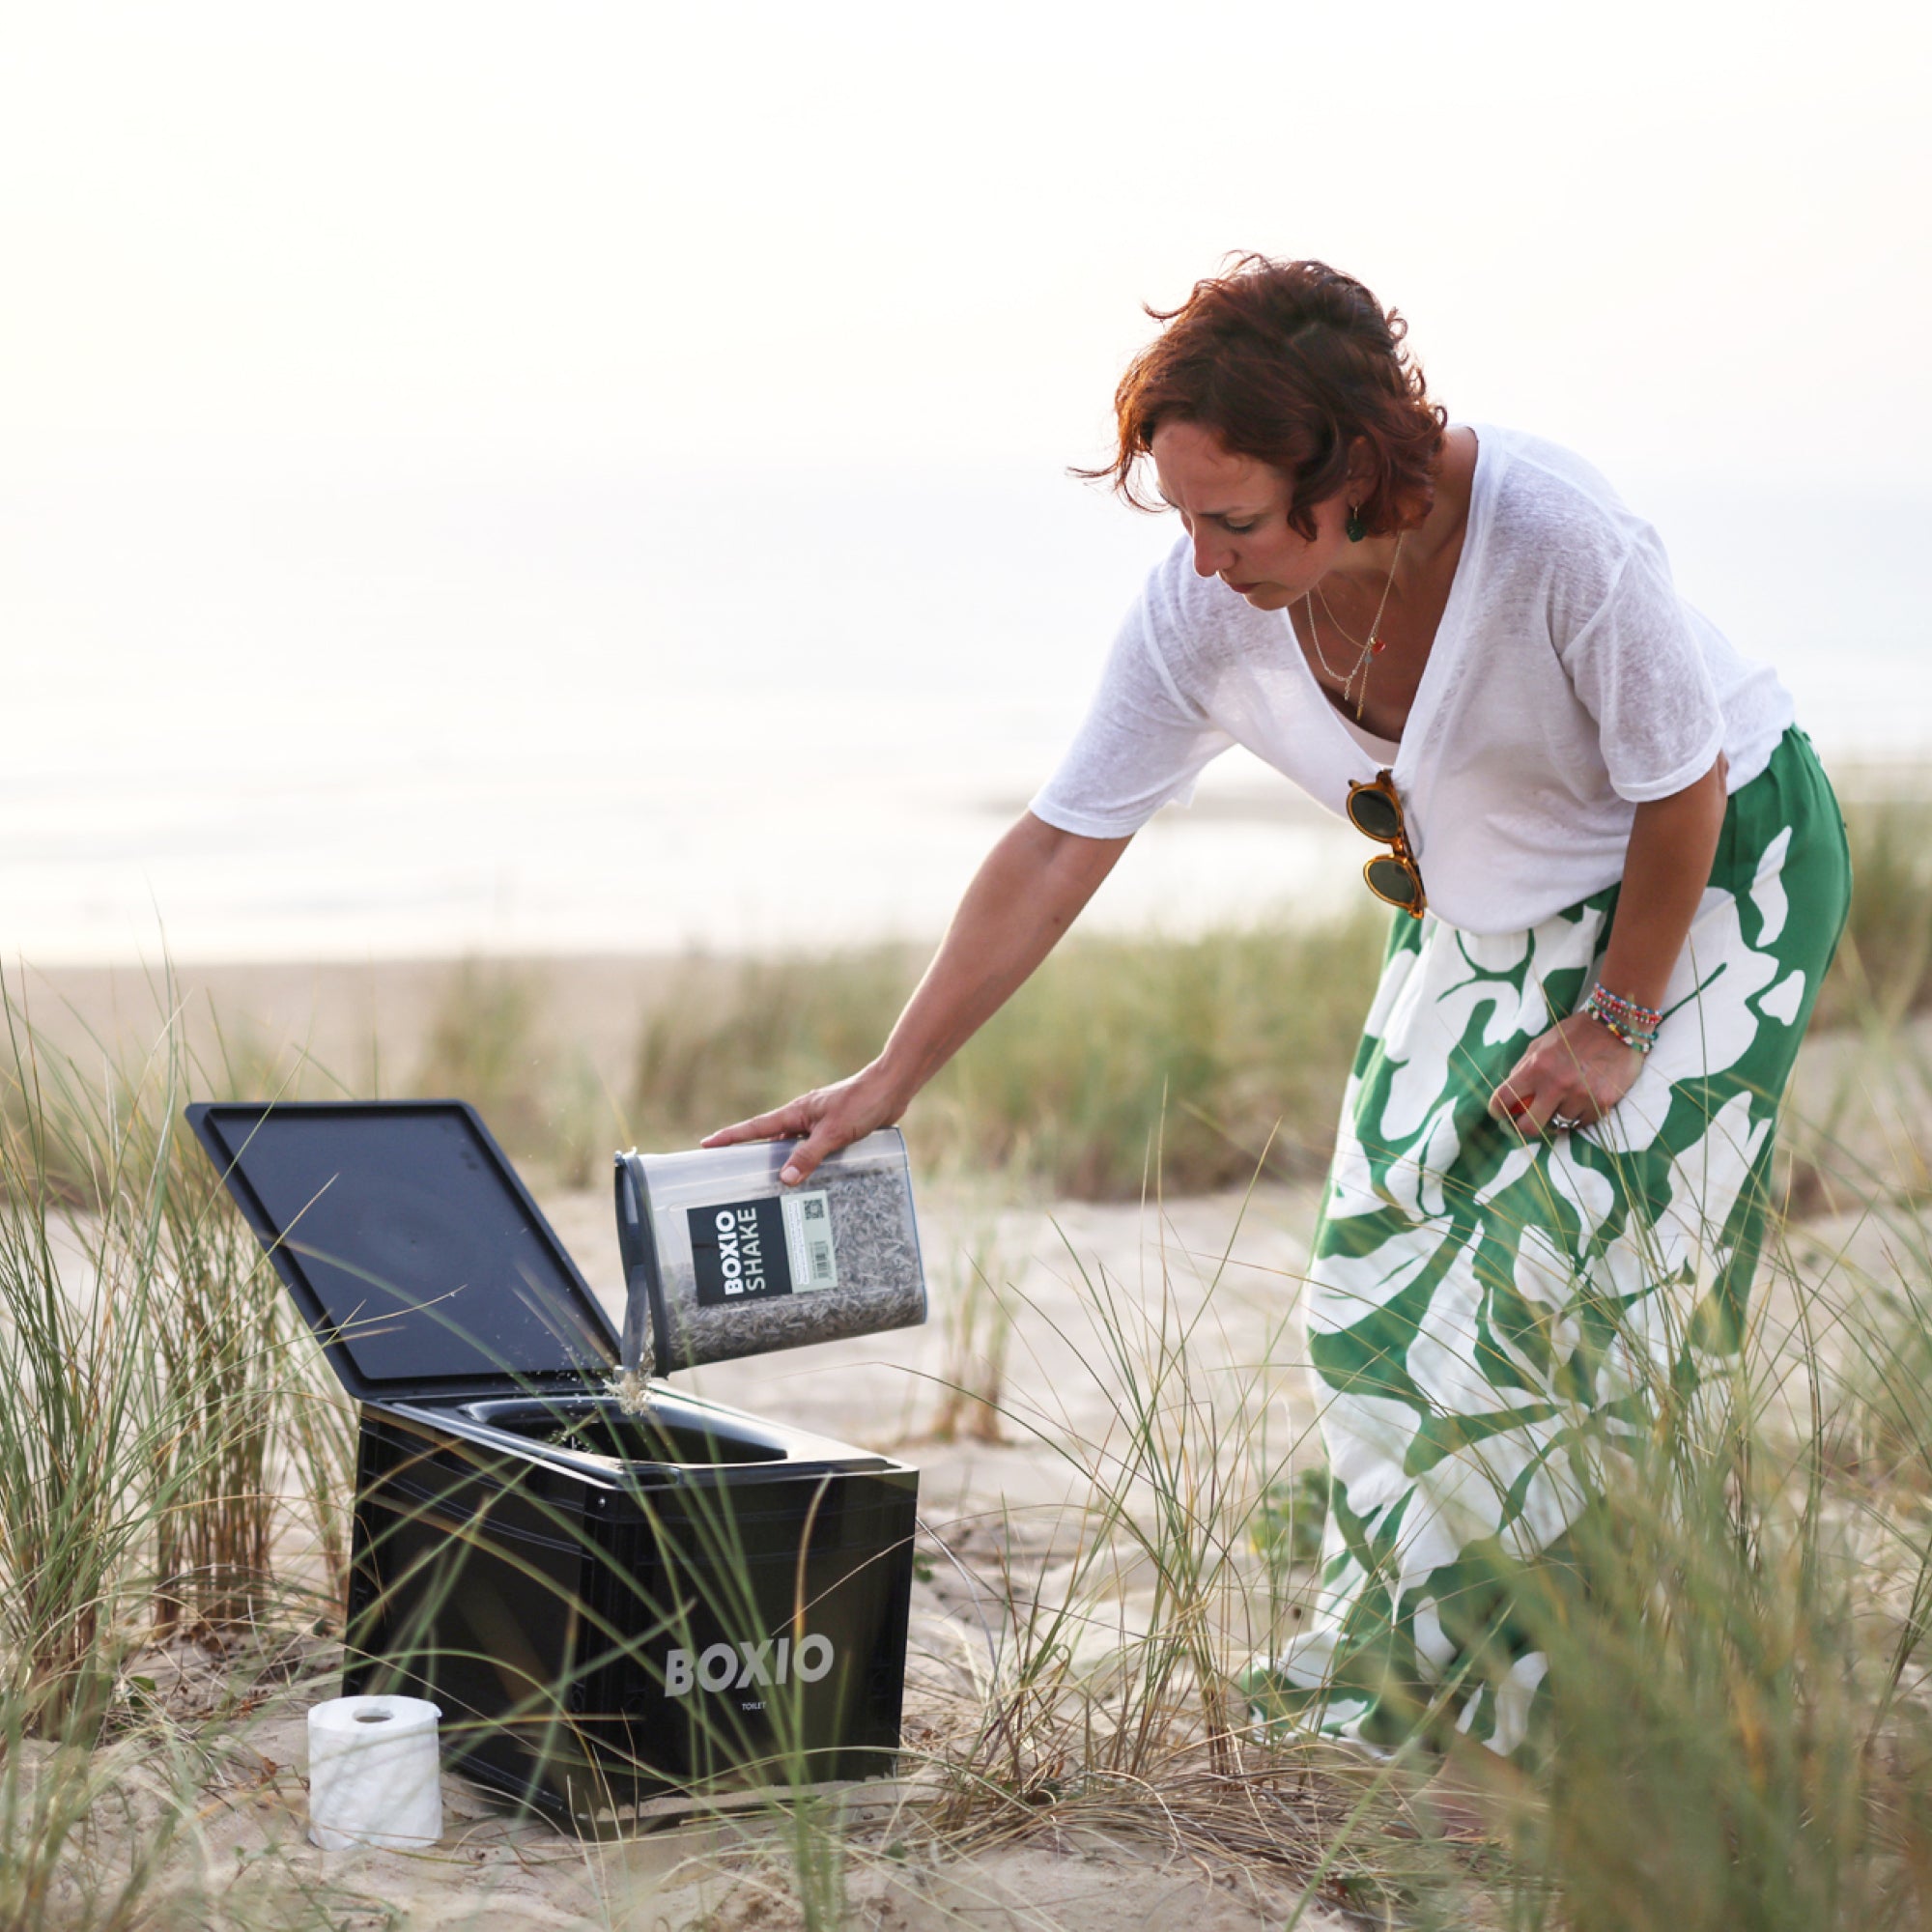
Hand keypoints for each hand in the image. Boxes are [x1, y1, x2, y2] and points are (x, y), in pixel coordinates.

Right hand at [700, 1062, 907, 1185]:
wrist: (892, 1088)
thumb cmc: (862, 1102)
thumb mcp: (833, 1132)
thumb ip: (809, 1155)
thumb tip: (784, 1178)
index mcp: (796, 1113)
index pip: (755, 1128)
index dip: (730, 1137)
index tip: (706, 1145)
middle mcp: (803, 1118)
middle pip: (770, 1139)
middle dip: (752, 1155)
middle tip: (732, 1173)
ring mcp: (819, 1124)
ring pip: (793, 1147)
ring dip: (783, 1162)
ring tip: (768, 1185)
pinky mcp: (835, 1130)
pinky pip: (813, 1149)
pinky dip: (806, 1163)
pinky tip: (809, 1179)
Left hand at [1488, 1012, 1642, 1136]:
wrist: (1618, 1026)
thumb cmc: (1575, 1033)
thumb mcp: (1542, 1043)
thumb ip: (1524, 1068)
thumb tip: (1511, 1094)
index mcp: (1536, 1067)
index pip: (1504, 1098)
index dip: (1497, 1111)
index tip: (1500, 1113)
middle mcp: (1557, 1084)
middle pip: (1530, 1126)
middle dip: (1526, 1126)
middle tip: (1531, 1119)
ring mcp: (1581, 1096)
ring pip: (1560, 1124)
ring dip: (1559, 1115)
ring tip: (1567, 1098)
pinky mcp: (1603, 1103)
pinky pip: (1583, 1123)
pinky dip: (1580, 1115)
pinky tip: (1584, 1098)